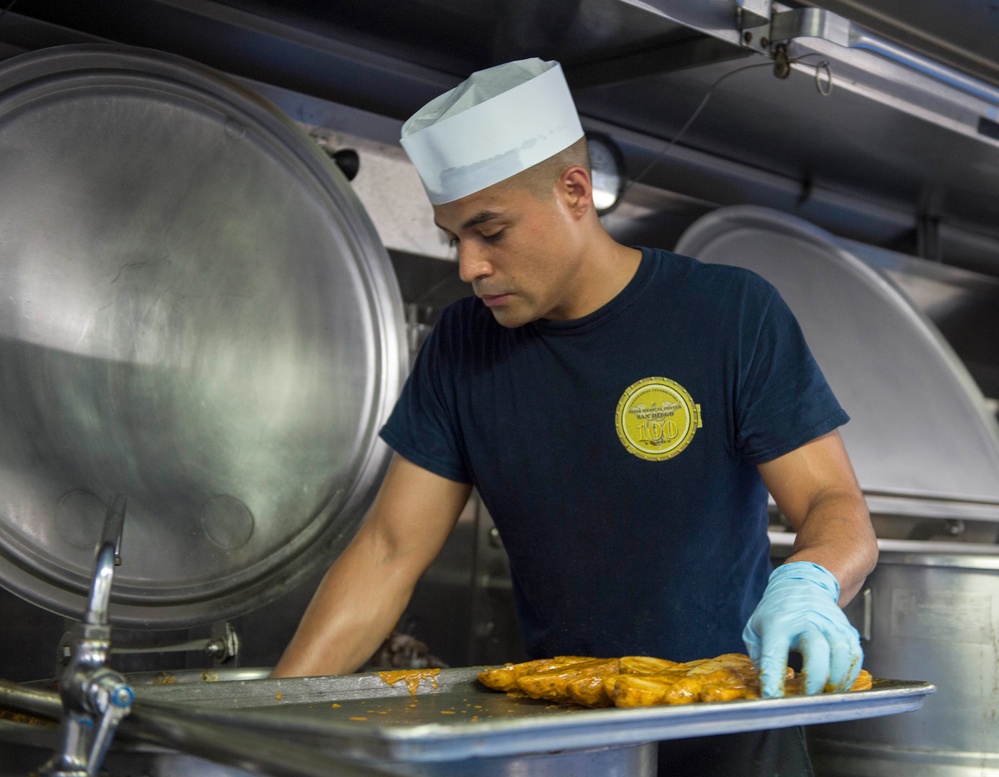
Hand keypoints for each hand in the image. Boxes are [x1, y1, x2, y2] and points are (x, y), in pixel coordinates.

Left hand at [742, 561, 861, 697]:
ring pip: (842, 653)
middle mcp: (805, 620)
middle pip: (817, 649)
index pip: (774, 654)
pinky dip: (850, 674)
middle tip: (809, 697)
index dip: (773, 679)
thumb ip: (759, 658)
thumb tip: (765, 686)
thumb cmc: (776, 612)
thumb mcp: (755, 630)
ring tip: (826, 694)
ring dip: (837, 680)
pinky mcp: (846, 628)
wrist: (802, 584)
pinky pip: (855, 654)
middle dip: (815, 680)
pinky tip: (840, 684)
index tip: (773, 698)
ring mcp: (829, 623)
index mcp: (777, 623)